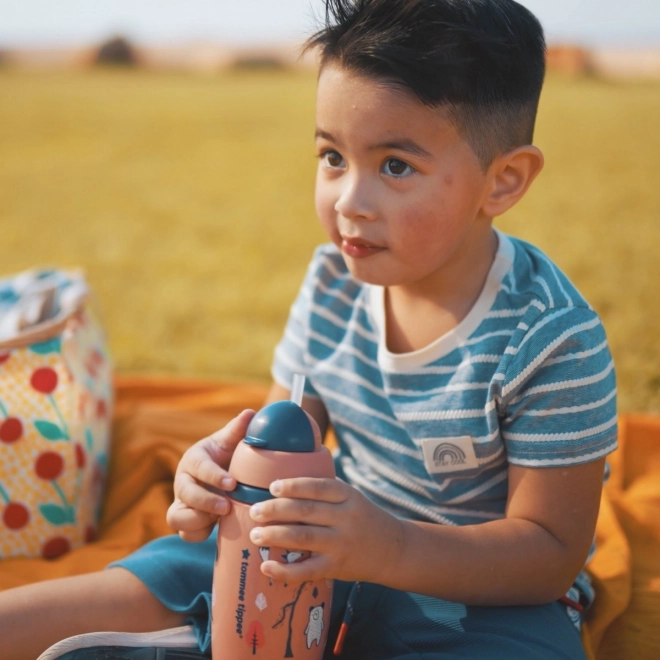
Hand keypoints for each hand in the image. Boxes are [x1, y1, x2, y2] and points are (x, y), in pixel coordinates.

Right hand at [166, 409, 254, 541]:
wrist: (220, 475)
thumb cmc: (225, 455)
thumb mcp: (230, 442)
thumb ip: (238, 430)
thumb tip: (251, 413)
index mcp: (194, 459)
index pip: (200, 467)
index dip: (214, 476)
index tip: (233, 483)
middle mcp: (183, 481)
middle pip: (185, 493)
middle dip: (205, 501)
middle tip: (227, 507)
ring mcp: (182, 502)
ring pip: (176, 517)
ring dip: (199, 520)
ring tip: (222, 519)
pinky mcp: (186, 521)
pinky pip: (185, 534)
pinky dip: (200, 534)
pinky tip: (219, 529)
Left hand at [248, 477, 403, 583]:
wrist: (393, 550)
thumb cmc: (363, 518)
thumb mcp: (352, 497)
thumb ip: (325, 491)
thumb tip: (285, 482)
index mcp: (348, 496)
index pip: (318, 487)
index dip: (294, 486)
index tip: (272, 486)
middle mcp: (345, 518)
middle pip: (306, 511)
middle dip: (276, 510)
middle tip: (254, 511)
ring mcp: (341, 544)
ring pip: (303, 538)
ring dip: (275, 535)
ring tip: (255, 534)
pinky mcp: (336, 567)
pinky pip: (307, 570)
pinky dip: (285, 571)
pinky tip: (267, 567)